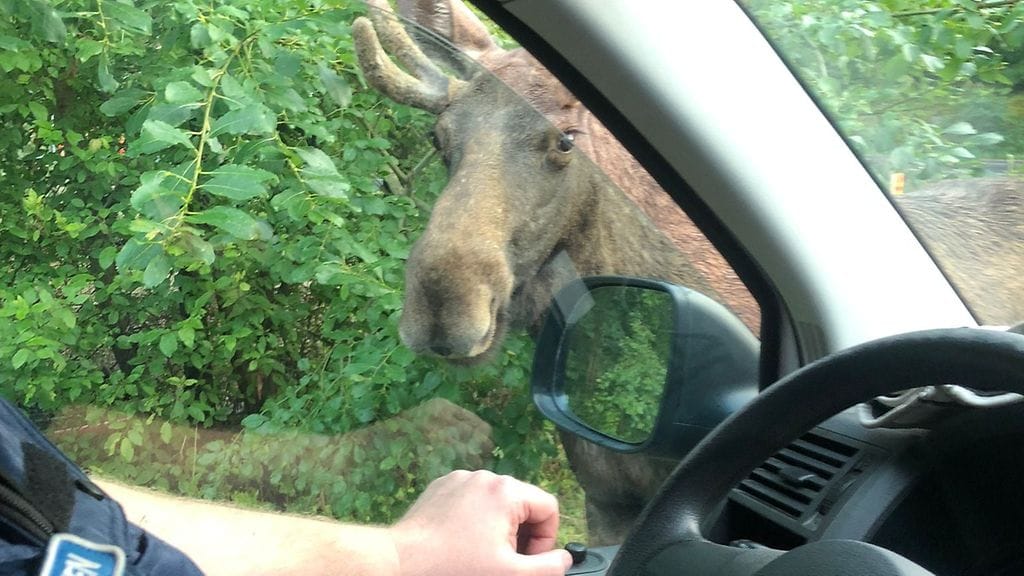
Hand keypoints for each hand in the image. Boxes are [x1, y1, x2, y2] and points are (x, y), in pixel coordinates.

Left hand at [390, 470, 572, 575]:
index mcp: (506, 491)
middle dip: (519, 536)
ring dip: (497, 529)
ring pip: (496, 504)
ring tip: (478, 555)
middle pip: (522, 504)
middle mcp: (484, 477)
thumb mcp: (511, 574)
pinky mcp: (440, 489)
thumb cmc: (453, 569)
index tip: (527, 562)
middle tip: (502, 563)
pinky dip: (473, 522)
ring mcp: (459, 480)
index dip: (545, 540)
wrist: (400, 563)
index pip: (548, 507)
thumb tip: (564, 559)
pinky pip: (471, 502)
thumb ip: (549, 567)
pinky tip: (460, 545)